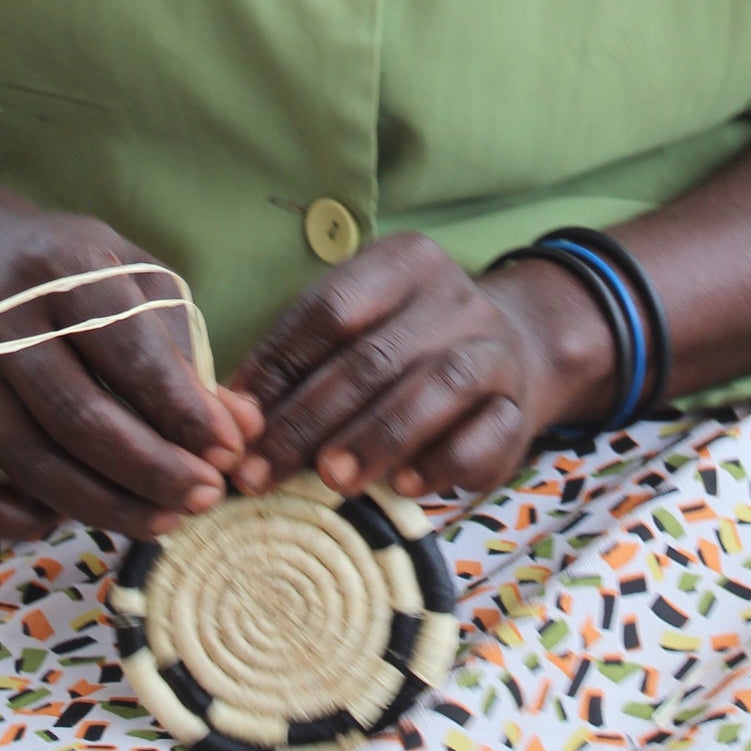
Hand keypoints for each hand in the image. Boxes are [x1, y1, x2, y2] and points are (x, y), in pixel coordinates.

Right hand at [0, 201, 255, 542]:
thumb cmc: (69, 280)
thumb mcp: (134, 284)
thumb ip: (187, 353)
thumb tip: (241, 429)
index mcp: (61, 269)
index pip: (128, 351)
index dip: (183, 410)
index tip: (227, 451)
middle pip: (81, 418)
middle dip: (153, 470)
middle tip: (206, 498)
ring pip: (34, 464)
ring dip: (107, 506)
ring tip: (165, 518)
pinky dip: (13, 521)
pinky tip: (61, 520)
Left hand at [231, 233, 614, 504]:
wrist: (509, 349)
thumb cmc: (400, 344)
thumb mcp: (351, 332)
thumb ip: (297, 363)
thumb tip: (232, 413)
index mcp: (402, 263)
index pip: (329, 311)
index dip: (277, 369)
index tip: (234, 424)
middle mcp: (454, 297)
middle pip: (374, 357)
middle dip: (310, 419)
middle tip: (262, 472)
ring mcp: (494, 349)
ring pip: (437, 387)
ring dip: (376, 438)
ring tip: (330, 479)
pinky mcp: (519, 406)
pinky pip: (484, 435)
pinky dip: (440, 462)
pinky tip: (402, 486)